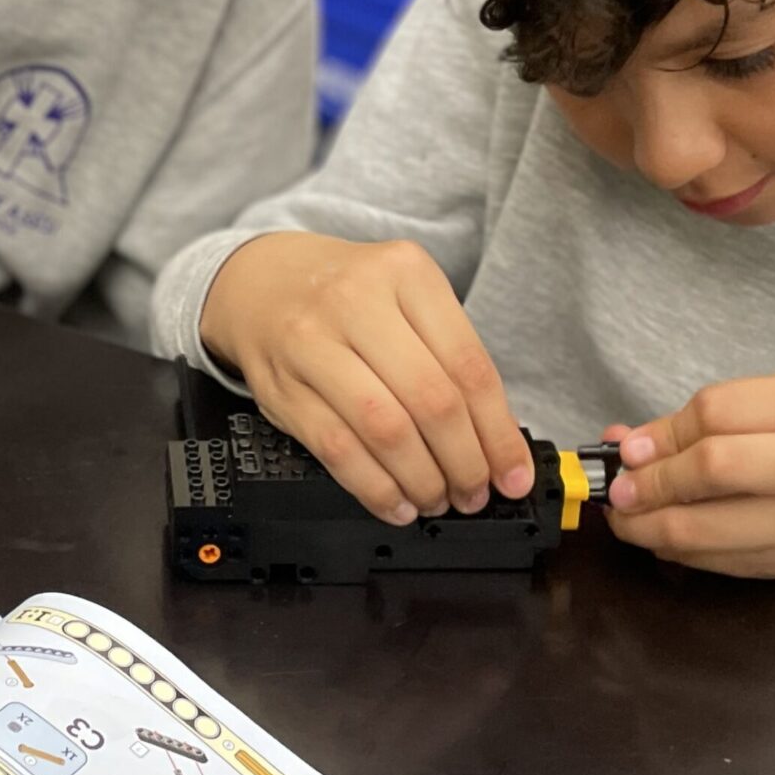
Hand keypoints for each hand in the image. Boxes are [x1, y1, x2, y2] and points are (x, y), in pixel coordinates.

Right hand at [199, 232, 534, 526]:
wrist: (261, 282)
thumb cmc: (346, 296)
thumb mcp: (405, 297)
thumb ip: (448, 358)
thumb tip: (495, 443)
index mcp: (406, 272)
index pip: (468, 365)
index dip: (497, 431)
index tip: (512, 472)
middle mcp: (356, 301)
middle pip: (430, 400)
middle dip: (463, 462)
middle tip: (474, 491)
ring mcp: (312, 343)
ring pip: (385, 429)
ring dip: (421, 480)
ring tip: (436, 498)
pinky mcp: (281, 387)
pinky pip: (337, 450)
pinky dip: (374, 487)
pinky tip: (395, 501)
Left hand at [599, 372, 774, 575]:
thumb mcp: (771, 403)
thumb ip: (700, 419)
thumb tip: (627, 445)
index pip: (721, 412)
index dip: (665, 432)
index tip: (631, 448)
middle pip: (717, 468)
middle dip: (654, 481)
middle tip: (619, 490)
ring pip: (711, 529)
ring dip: (652, 526)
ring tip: (627, 517)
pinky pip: (721, 563)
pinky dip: (680, 551)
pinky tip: (664, 536)